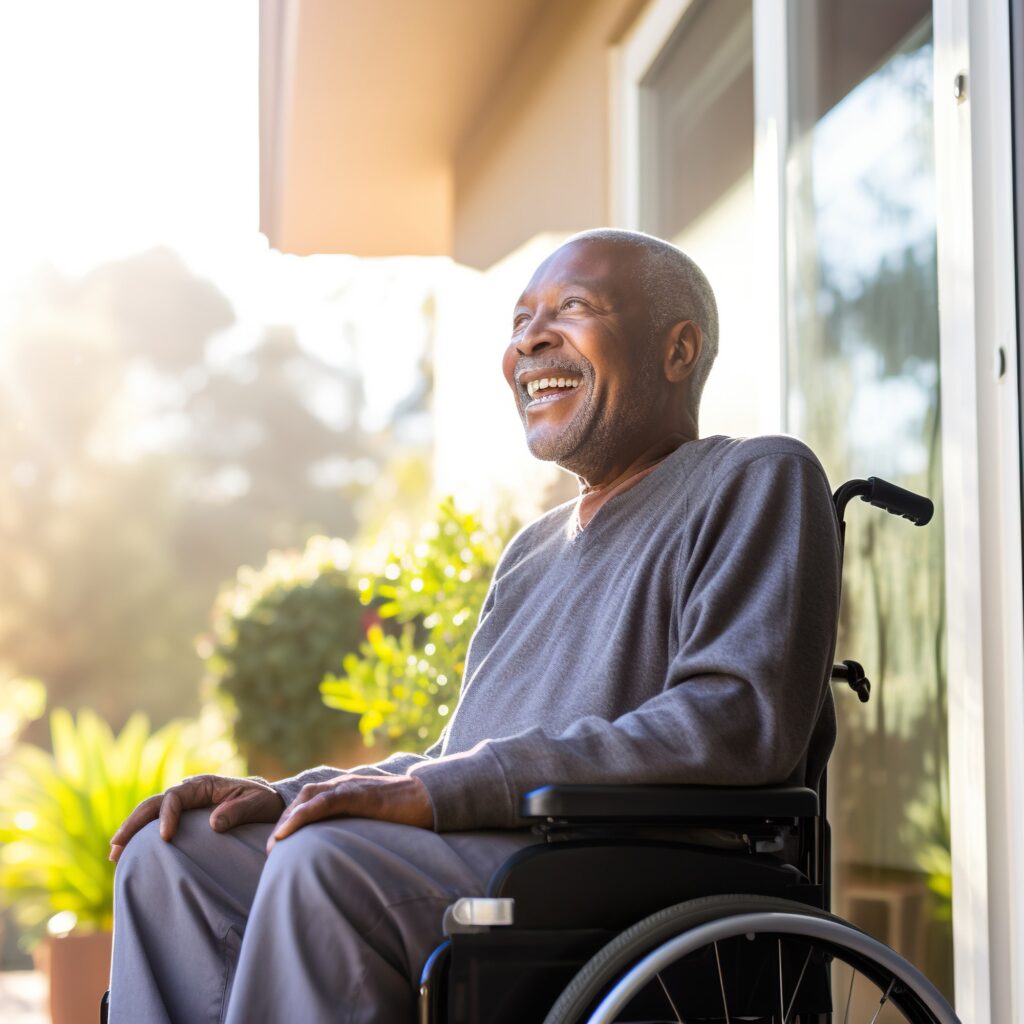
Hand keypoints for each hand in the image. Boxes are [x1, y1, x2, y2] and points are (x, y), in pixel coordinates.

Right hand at [109, 774, 285, 862]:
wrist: (268, 803)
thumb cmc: (263, 802)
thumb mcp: (257, 804)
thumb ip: (237, 811)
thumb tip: (214, 824)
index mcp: (204, 784)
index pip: (175, 796)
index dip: (167, 815)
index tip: (165, 837)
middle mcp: (189, 792)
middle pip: (154, 804)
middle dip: (134, 823)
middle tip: (117, 846)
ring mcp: (184, 805)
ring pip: (150, 814)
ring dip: (131, 831)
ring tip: (114, 852)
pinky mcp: (183, 818)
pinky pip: (157, 824)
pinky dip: (141, 836)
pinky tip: (129, 853)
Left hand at [267, 774, 433, 852]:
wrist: (431, 798)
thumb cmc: (406, 813)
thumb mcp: (374, 819)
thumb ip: (357, 825)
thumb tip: (345, 851)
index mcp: (347, 790)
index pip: (310, 799)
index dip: (292, 818)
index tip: (280, 843)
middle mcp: (345, 784)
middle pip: (304, 798)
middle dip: (284, 821)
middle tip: (272, 849)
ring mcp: (352, 786)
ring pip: (309, 798)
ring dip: (287, 820)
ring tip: (275, 844)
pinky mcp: (359, 794)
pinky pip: (324, 802)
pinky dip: (302, 815)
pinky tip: (288, 830)